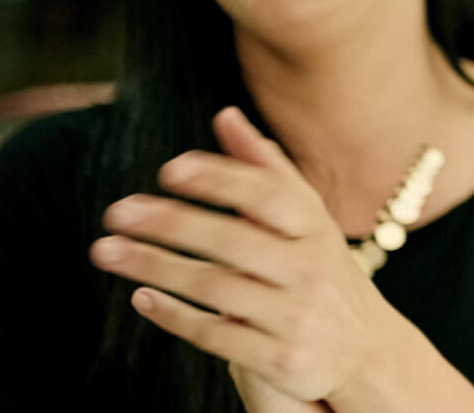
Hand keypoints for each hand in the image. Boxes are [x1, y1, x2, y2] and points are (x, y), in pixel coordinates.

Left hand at [90, 107, 427, 404]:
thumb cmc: (321, 273)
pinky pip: (216, 334)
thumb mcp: (308, 221)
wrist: (367, 351)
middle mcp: (309, 269)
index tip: (170, 170)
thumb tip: (225, 115)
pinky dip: (173, 315)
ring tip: (106, 251)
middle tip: (116, 212)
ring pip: (215, 287)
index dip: (220, 179)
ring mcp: (295, 316)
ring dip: (154, 267)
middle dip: (170, 223)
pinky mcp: (279, 358)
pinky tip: (140, 297)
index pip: (268, 195)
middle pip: (233, 240)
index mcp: (316, 229)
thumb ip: (265, 170)